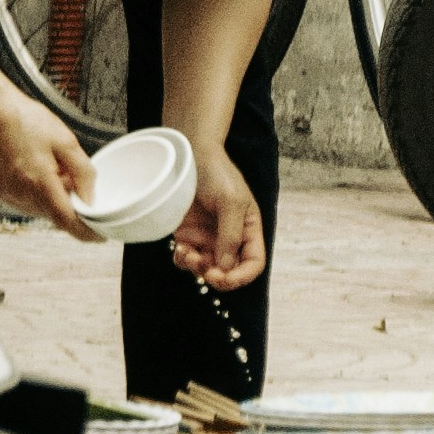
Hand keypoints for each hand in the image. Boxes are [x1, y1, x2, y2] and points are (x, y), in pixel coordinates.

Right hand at [0, 90, 95, 239]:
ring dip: (55, 196)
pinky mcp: (4, 195)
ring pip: (44, 210)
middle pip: (57, 215)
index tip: (100, 235)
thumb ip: (83, 174)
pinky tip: (36, 169)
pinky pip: (31, 203)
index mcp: (39, 183)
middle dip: (70, 201)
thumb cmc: (28, 122)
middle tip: (69, 172)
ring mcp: (10, 197)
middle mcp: (22, 196)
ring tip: (49, 165)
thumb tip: (91, 199)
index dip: (87, 232)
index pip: (67, 221)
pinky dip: (40, 193)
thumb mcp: (67, 142)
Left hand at [170, 140, 265, 292]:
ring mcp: (208, 238)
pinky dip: (183, 261)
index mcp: (248, 230)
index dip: (242, 277)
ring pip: (206, 269)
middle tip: (205, 271)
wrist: (190, 156)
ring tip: (188, 254)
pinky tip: (180, 249)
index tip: (224, 277)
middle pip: (229, 272)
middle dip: (218, 277)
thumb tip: (225, 267)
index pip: (253, 264)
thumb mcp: (231, 201)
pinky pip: (187, 260)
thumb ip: (231, 235)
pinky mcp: (189, 236)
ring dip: (197, 269)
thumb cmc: (217, 173)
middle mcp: (230, 238)